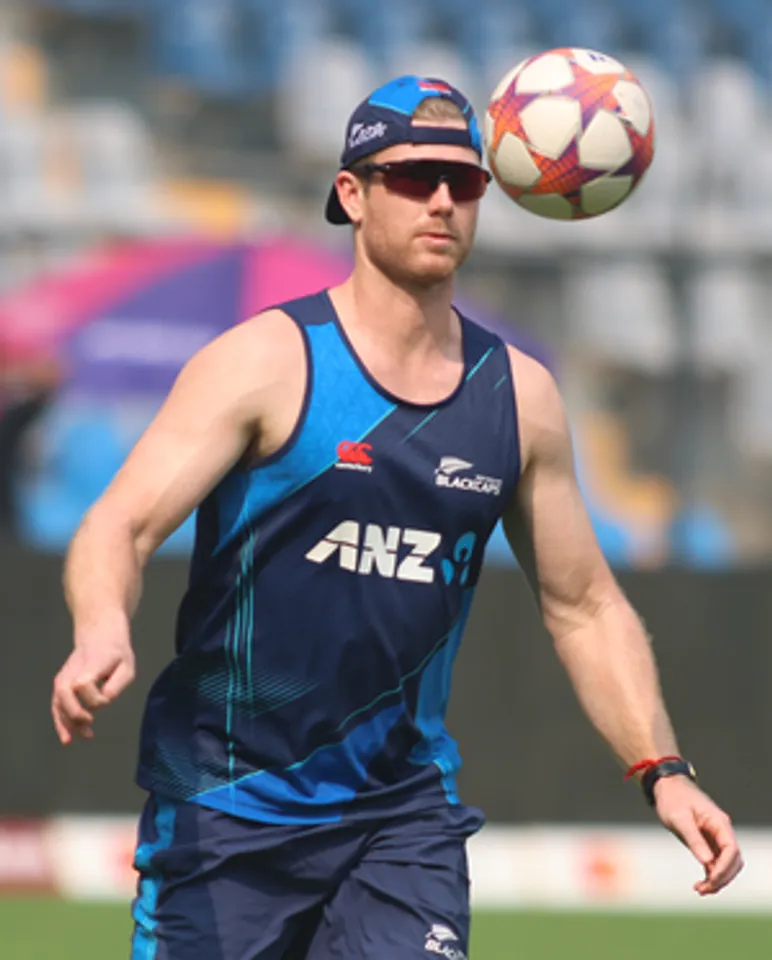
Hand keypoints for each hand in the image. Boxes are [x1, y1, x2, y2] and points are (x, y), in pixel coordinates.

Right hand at [51, 629, 134, 744]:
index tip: (105, 700)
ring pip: (58, 702)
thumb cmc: (116, 653)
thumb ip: (117, 684)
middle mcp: (73, 670)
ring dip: (67, 723)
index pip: (83, 683)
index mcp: (91, 664)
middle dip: (75, 712)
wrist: (99, 636)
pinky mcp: (60, 684)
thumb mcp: (126, 665)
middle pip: (64, 694)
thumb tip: (106, 699)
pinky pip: (56, 705)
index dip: (93, 697)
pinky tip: (67, 737)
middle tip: (90, 722)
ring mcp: (64, 677)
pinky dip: (60, 722)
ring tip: (80, 737)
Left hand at [653, 775, 743, 894]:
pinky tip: (700, 884)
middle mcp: (721, 830)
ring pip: (726, 864)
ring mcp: (716, 836)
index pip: (731, 850)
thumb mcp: (680, 818)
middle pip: (733, 861)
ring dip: (717, 879)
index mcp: (719, 822)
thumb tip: (707, 862)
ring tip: (699, 890)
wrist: (666, 786)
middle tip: (704, 889)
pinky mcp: (707, 841)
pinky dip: (710, 874)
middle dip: (722, 877)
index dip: (724, 868)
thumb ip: (694, 839)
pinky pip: (715, 862)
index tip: (711, 879)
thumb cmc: (673, 798)